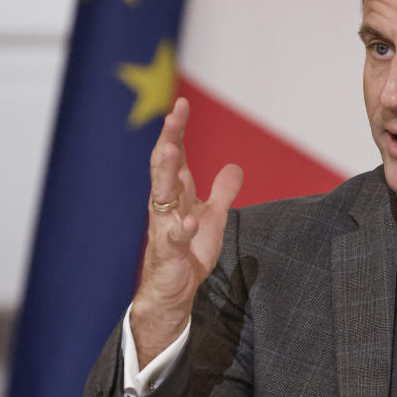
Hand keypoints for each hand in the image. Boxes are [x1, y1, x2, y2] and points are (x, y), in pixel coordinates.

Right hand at [130, 98, 242, 367]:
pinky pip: (173, 238)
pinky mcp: (169, 252)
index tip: (181, 104)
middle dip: (169, 139)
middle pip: (165, 166)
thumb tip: (235, 166)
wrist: (173, 291)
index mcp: (177, 194)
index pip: (175, 156)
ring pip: (161, 195)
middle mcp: (166, 206)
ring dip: (166, 172)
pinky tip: (188, 220)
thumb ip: (222, 192)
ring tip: (171, 149)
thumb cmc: (188, 252)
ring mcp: (165, 227)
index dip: (177, 131)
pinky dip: (181, 229)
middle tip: (173, 115)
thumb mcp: (213, 217)